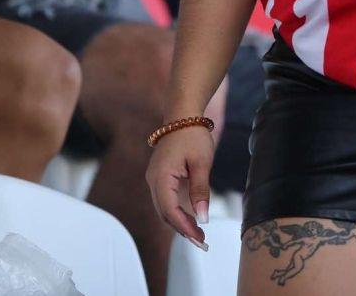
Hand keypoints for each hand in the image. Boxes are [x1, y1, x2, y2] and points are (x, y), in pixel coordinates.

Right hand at [146, 124, 215, 249]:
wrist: (183, 114)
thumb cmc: (193, 135)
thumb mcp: (201, 163)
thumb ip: (200, 191)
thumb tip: (203, 217)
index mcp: (160, 177)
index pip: (170, 210)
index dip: (184, 227)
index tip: (200, 238)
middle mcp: (152, 180)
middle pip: (164, 213)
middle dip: (182, 229)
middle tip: (202, 242)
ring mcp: (154, 179)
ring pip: (163, 208)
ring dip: (179, 222)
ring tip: (198, 234)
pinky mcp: (159, 177)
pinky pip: (165, 199)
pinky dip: (177, 211)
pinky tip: (191, 218)